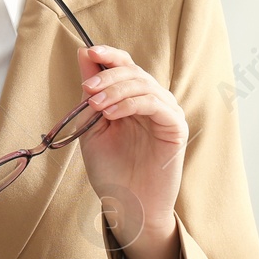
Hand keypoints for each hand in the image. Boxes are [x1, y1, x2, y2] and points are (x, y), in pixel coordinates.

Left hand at [76, 44, 189, 258]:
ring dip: (116, 90)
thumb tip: (83, 53)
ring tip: (96, 105)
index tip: (90, 52)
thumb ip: (90, 91)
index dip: (109, 55)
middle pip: (133, 72)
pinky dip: (132, 103)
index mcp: (132, 99)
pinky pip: (157, 104)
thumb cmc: (111, 170)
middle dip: (108, 76)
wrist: (127, 206)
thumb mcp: (92, 124)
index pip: (125, 66)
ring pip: (145, 84)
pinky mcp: (175, 128)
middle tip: (88, 90)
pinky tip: (112, 113)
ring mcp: (166, 113)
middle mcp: (152, 102)